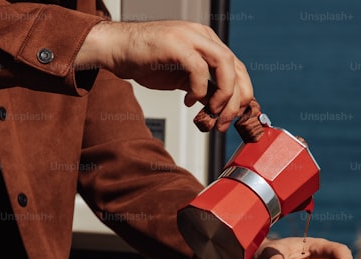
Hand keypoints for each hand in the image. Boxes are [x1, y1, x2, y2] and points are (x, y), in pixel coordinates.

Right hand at [77, 20, 252, 130]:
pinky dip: (199, 90)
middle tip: (225, 121)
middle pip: (236, 68)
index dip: (242, 94)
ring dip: (223, 95)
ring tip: (212, 112)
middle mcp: (203, 37)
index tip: (237, 116)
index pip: (238, 69)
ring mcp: (190, 37)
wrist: (118, 50)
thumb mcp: (183, 79)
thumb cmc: (147, 62)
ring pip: (225, 65)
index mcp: (208, 43)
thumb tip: (221, 108)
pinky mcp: (176, 44)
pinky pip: (199, 69)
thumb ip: (203, 88)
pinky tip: (189, 101)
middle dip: (236, 100)